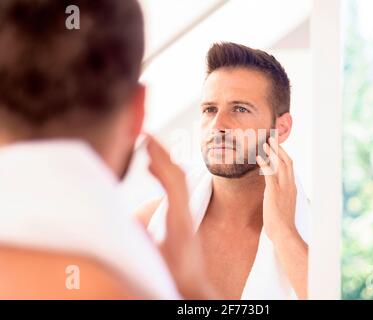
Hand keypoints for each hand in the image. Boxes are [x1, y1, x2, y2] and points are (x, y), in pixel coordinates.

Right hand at [145, 134, 217, 298]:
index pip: (174, 180)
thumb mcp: (150, 258)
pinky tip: (152, 169)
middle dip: (163, 152)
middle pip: (178, 174)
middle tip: (146, 134)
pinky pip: (175, 188)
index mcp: (178, 219)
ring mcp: (185, 214)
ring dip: (163, 161)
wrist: (192, 287)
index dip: (161, 158)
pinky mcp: (182, 217)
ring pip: (178, 179)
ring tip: (148, 146)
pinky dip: (163, 174)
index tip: (149, 140)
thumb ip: (136, 238)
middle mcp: (185, 213)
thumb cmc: (173, 276)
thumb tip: (119, 216)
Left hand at [256, 137, 297, 241]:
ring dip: (273, 152)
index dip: (284, 156)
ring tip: (265, 142)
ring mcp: (283, 188)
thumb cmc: (282, 224)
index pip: (290, 168)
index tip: (278, 148)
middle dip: (280, 148)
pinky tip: (259, 157)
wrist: (284, 232)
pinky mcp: (274, 191)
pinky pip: (270, 173)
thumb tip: (275, 195)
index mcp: (292, 188)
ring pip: (280, 164)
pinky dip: (265, 163)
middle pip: (287, 161)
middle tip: (272, 138)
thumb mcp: (283, 208)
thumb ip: (281, 198)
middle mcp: (290, 185)